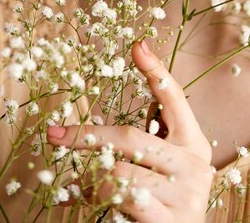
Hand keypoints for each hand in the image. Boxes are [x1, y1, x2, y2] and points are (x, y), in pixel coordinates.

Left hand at [47, 40, 212, 221]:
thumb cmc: (163, 206)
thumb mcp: (158, 170)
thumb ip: (141, 146)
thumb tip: (95, 130)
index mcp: (193, 143)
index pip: (174, 98)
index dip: (155, 70)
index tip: (137, 45)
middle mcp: (196, 164)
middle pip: (130, 136)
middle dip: (86, 135)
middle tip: (54, 134)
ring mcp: (187, 193)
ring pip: (119, 170)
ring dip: (90, 180)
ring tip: (83, 188)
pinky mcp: (173, 220)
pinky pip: (121, 197)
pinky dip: (95, 197)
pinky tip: (83, 200)